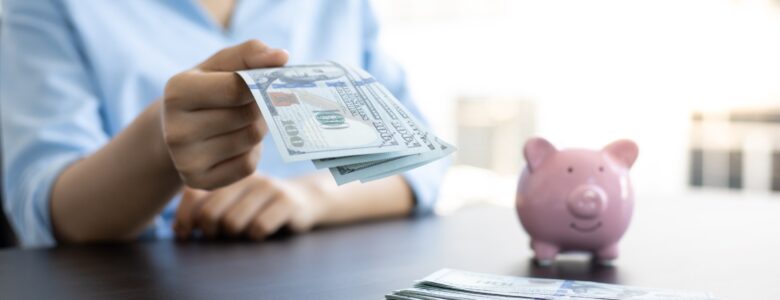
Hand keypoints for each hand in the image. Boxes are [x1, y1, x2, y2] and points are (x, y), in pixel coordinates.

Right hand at [162, 40, 287, 189]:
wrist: (178, 129)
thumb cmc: (207, 89)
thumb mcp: (221, 64)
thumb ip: (251, 53)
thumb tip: (281, 56)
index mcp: (177, 92)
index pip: (237, 89)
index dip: (259, 85)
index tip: (264, 83)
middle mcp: (176, 129)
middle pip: (247, 116)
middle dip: (259, 108)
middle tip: (252, 104)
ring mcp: (186, 160)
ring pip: (251, 140)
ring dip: (257, 128)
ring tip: (242, 121)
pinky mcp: (200, 181)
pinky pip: (247, 166)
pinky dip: (252, 153)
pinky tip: (237, 144)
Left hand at [173, 173, 324, 239]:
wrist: (304, 200)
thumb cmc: (258, 208)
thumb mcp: (230, 204)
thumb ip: (202, 210)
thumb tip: (178, 232)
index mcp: (227, 173)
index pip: (193, 194)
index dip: (185, 218)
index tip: (186, 234)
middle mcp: (246, 176)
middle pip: (211, 213)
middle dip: (211, 231)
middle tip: (220, 235)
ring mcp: (268, 187)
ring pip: (234, 223)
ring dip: (235, 236)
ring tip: (244, 232)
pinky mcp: (287, 202)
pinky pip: (259, 228)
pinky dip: (257, 237)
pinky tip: (262, 232)